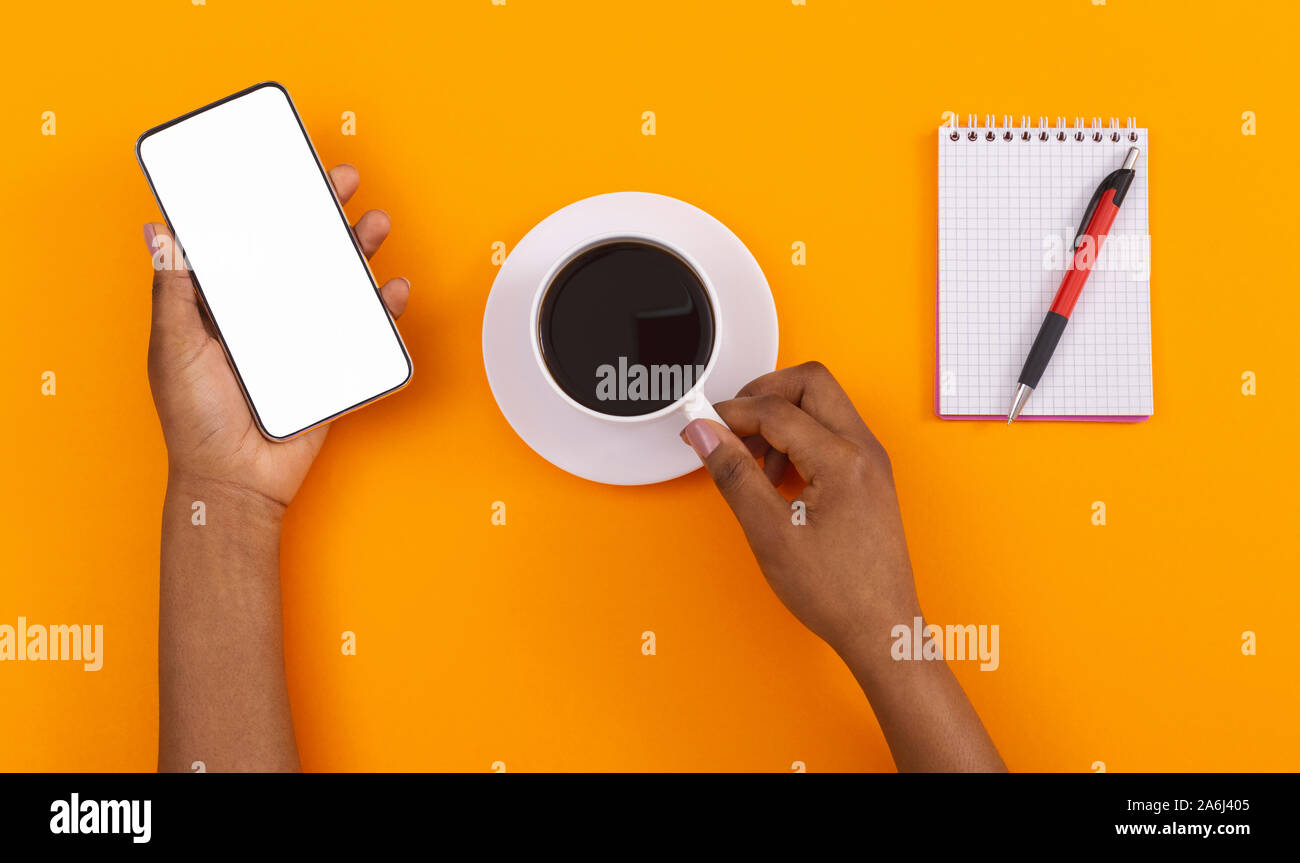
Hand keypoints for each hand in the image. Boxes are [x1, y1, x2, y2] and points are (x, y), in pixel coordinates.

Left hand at [144, 164, 410, 509]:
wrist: (236, 481)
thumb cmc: (195, 421)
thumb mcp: (174, 347)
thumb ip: (173, 289)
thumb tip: (157, 230)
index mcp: (223, 303)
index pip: (248, 240)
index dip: (267, 203)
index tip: (284, 169)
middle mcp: (264, 314)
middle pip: (299, 250)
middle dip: (324, 212)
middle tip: (343, 181)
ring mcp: (301, 337)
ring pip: (336, 281)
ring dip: (359, 250)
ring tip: (376, 225)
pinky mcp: (331, 364)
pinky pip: (364, 330)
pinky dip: (383, 308)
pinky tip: (392, 289)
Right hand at [681, 362, 918, 656]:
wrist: (881, 629)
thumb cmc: (838, 593)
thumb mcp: (770, 533)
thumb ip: (735, 474)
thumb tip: (706, 433)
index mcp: (843, 459)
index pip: (775, 409)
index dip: (730, 413)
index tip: (702, 427)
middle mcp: (864, 450)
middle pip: (809, 383)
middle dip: (762, 396)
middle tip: (731, 427)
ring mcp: (870, 462)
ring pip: (820, 406)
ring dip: (780, 420)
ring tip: (753, 465)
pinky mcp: (867, 476)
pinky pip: (829, 434)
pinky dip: (797, 441)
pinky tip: (777, 481)